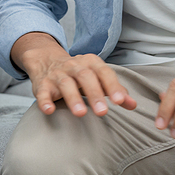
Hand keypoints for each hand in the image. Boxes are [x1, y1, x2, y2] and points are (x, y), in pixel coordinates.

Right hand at [14, 32, 136, 116]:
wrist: (46, 60)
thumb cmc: (78, 74)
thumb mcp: (97, 77)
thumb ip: (115, 91)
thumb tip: (133, 105)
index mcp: (90, 63)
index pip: (103, 72)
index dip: (112, 86)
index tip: (119, 101)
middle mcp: (73, 66)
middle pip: (85, 76)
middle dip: (94, 94)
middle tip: (103, 112)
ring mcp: (57, 74)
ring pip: (65, 83)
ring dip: (73, 98)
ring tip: (80, 113)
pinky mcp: (42, 84)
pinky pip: (42, 91)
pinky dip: (44, 100)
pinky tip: (49, 109)